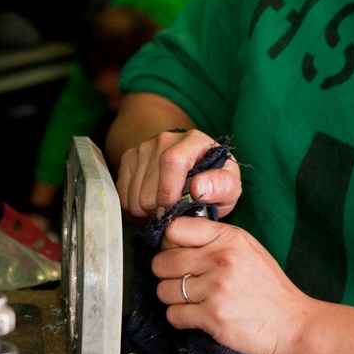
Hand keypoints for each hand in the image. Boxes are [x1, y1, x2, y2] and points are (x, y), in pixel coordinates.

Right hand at [116, 129, 240, 218]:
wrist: (193, 168)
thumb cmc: (214, 180)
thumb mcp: (230, 186)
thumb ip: (223, 187)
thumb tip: (199, 188)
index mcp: (193, 141)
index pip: (172, 161)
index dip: (168, 192)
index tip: (171, 212)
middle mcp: (165, 139)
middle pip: (148, 185)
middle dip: (159, 210)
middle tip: (173, 215)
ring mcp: (143, 147)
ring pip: (133, 194)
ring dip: (146, 211)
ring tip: (164, 209)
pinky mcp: (129, 158)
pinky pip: (123, 194)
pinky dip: (135, 207)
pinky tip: (152, 203)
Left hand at [152, 214, 308, 353]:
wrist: (292, 323)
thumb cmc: (269, 288)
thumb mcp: (248, 250)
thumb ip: (215, 241)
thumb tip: (174, 241)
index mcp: (229, 237)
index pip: (175, 229)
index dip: (168, 244)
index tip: (176, 254)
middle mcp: (221, 258)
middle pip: (162, 262)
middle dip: (167, 275)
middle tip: (182, 282)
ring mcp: (216, 288)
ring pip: (163, 290)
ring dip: (173, 299)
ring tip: (193, 301)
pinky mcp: (213, 317)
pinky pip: (173, 315)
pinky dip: (181, 318)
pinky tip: (198, 316)